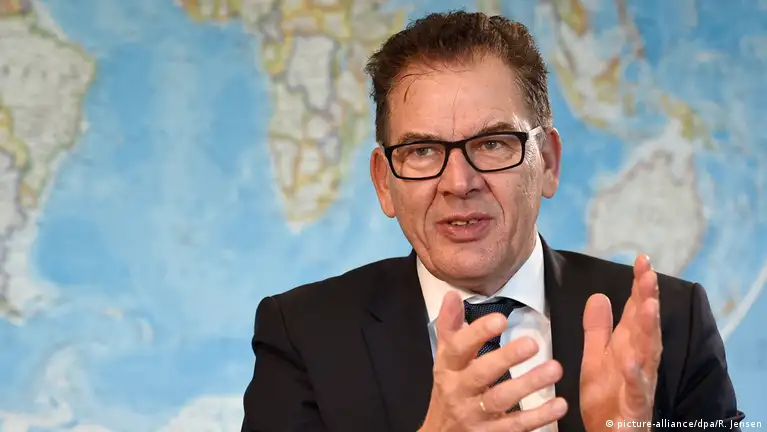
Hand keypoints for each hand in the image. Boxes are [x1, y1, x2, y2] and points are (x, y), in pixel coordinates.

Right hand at [418, 291, 567, 431]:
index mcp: (448, 368)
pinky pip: (516, 426)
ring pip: (501, 400)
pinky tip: (559, 404)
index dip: (478, 333)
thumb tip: (452, 295)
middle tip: (532, 344)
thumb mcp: (446, 358)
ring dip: (529, 384)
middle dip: (506, 358)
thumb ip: (450, 326)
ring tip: (554, 369)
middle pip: (481, 374)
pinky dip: (539, 416)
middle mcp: (459, 391)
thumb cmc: (450, 389)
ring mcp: (475, 415)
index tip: (500, 319)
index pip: (459, 348)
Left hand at [580, 255, 661, 431]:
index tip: (641, 260)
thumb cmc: (607, 396)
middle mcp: (640, 359)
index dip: (640, 286)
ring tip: (648, 305)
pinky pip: (636, 389)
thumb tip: (598, 294)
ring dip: (649, 329)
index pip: (637, 310)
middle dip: (648, 298)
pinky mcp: (634, 404)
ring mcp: (640, 381)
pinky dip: (634, 375)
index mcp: (629, 346)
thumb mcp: (596, 357)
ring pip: (648, 353)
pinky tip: (630, 360)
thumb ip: (597, 328)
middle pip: (646, 325)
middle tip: (648, 273)